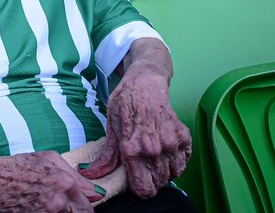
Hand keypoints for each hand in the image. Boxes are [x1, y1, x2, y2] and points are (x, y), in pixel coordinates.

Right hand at [0, 151, 100, 212]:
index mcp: (64, 183)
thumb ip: (76, 175)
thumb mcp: (49, 159)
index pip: (88, 207)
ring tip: (47, 204)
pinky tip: (39, 209)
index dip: (84, 207)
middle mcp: (58, 202)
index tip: (79, 206)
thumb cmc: (18, 167)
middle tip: (63, 206)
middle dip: (74, 212)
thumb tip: (96, 193)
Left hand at [79, 71, 190, 197]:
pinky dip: (177, 159)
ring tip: (155, 157)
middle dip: (152, 179)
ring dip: (166, 170)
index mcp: (132, 150)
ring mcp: (171, 143)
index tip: (137, 182)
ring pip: (173, 174)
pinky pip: (184, 160)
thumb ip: (106, 157)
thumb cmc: (124, 104)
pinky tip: (166, 149)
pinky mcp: (183, 136)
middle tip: (145, 166)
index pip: (144, 189)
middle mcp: (153, 149)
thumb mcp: (110, 129)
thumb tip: (90, 174)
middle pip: (160, 183)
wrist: (144, 84)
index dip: (140, 189)